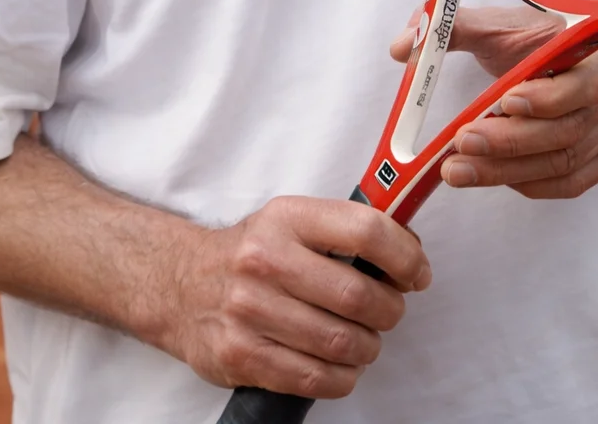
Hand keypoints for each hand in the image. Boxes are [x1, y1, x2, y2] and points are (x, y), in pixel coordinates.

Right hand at [166, 195, 430, 398]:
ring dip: (367, 348)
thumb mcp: (292, 220)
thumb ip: (345, 230)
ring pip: (342, 343)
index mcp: (287, 218)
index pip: (366, 230)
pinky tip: (341, 365)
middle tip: (389, 311)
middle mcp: (266, 260)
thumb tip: (410, 254)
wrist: (181, 283)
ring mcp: (250, 310)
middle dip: (390, 310)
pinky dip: (343, 377)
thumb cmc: (253, 252)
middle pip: (359, 296)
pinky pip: (316, 379)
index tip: (417, 273)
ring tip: (362, 339)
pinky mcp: (242, 356)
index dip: (405, 256)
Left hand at [391, 5, 597, 199]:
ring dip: (509, 170)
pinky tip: (496, 177)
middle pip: (566, 131)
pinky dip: (530, 182)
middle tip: (461, 148)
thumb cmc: (553, 37)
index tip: (502, 101)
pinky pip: (571, 183)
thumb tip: (402, 44)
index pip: (582, 81)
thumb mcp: (511, 22)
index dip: (545, 97)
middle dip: (510, 143)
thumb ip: (456, 28)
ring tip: (460, 170)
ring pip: (565, 162)